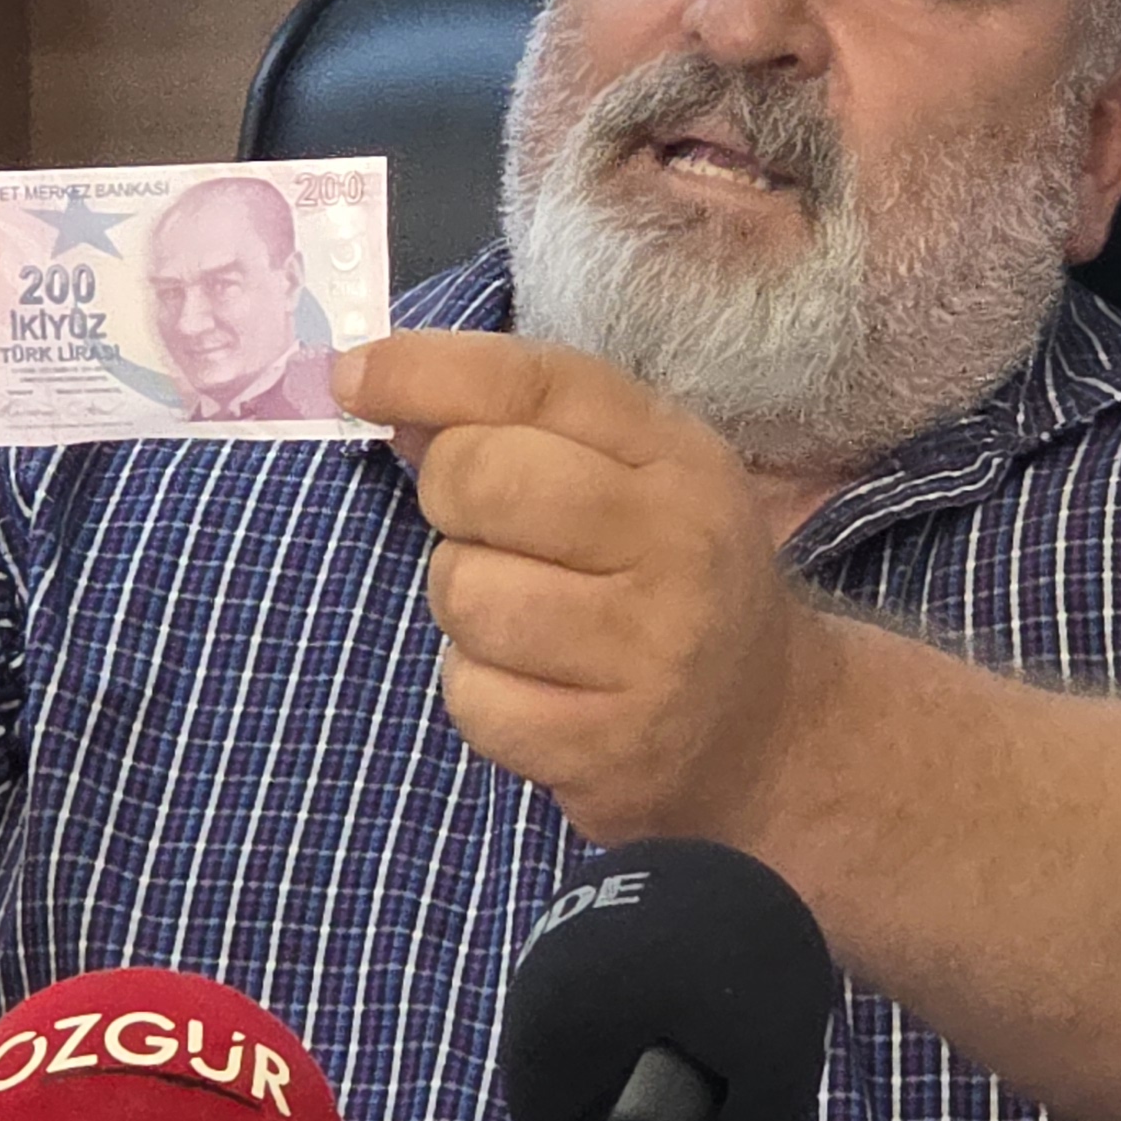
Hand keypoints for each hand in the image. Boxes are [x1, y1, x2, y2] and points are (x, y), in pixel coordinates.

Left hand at [335, 331, 828, 844]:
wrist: (767, 727)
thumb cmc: (671, 576)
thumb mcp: (631, 473)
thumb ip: (521, 421)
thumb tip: (376, 385)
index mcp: (678, 457)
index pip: (536, 382)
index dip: (426, 370)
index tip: (354, 377)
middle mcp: (676, 546)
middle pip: (482, 481)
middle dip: (448, 498)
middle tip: (486, 530)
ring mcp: (648, 655)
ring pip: (465, 594)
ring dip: (465, 604)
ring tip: (526, 617)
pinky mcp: (609, 750)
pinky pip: (473, 698)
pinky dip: (479, 690)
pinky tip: (535, 686)